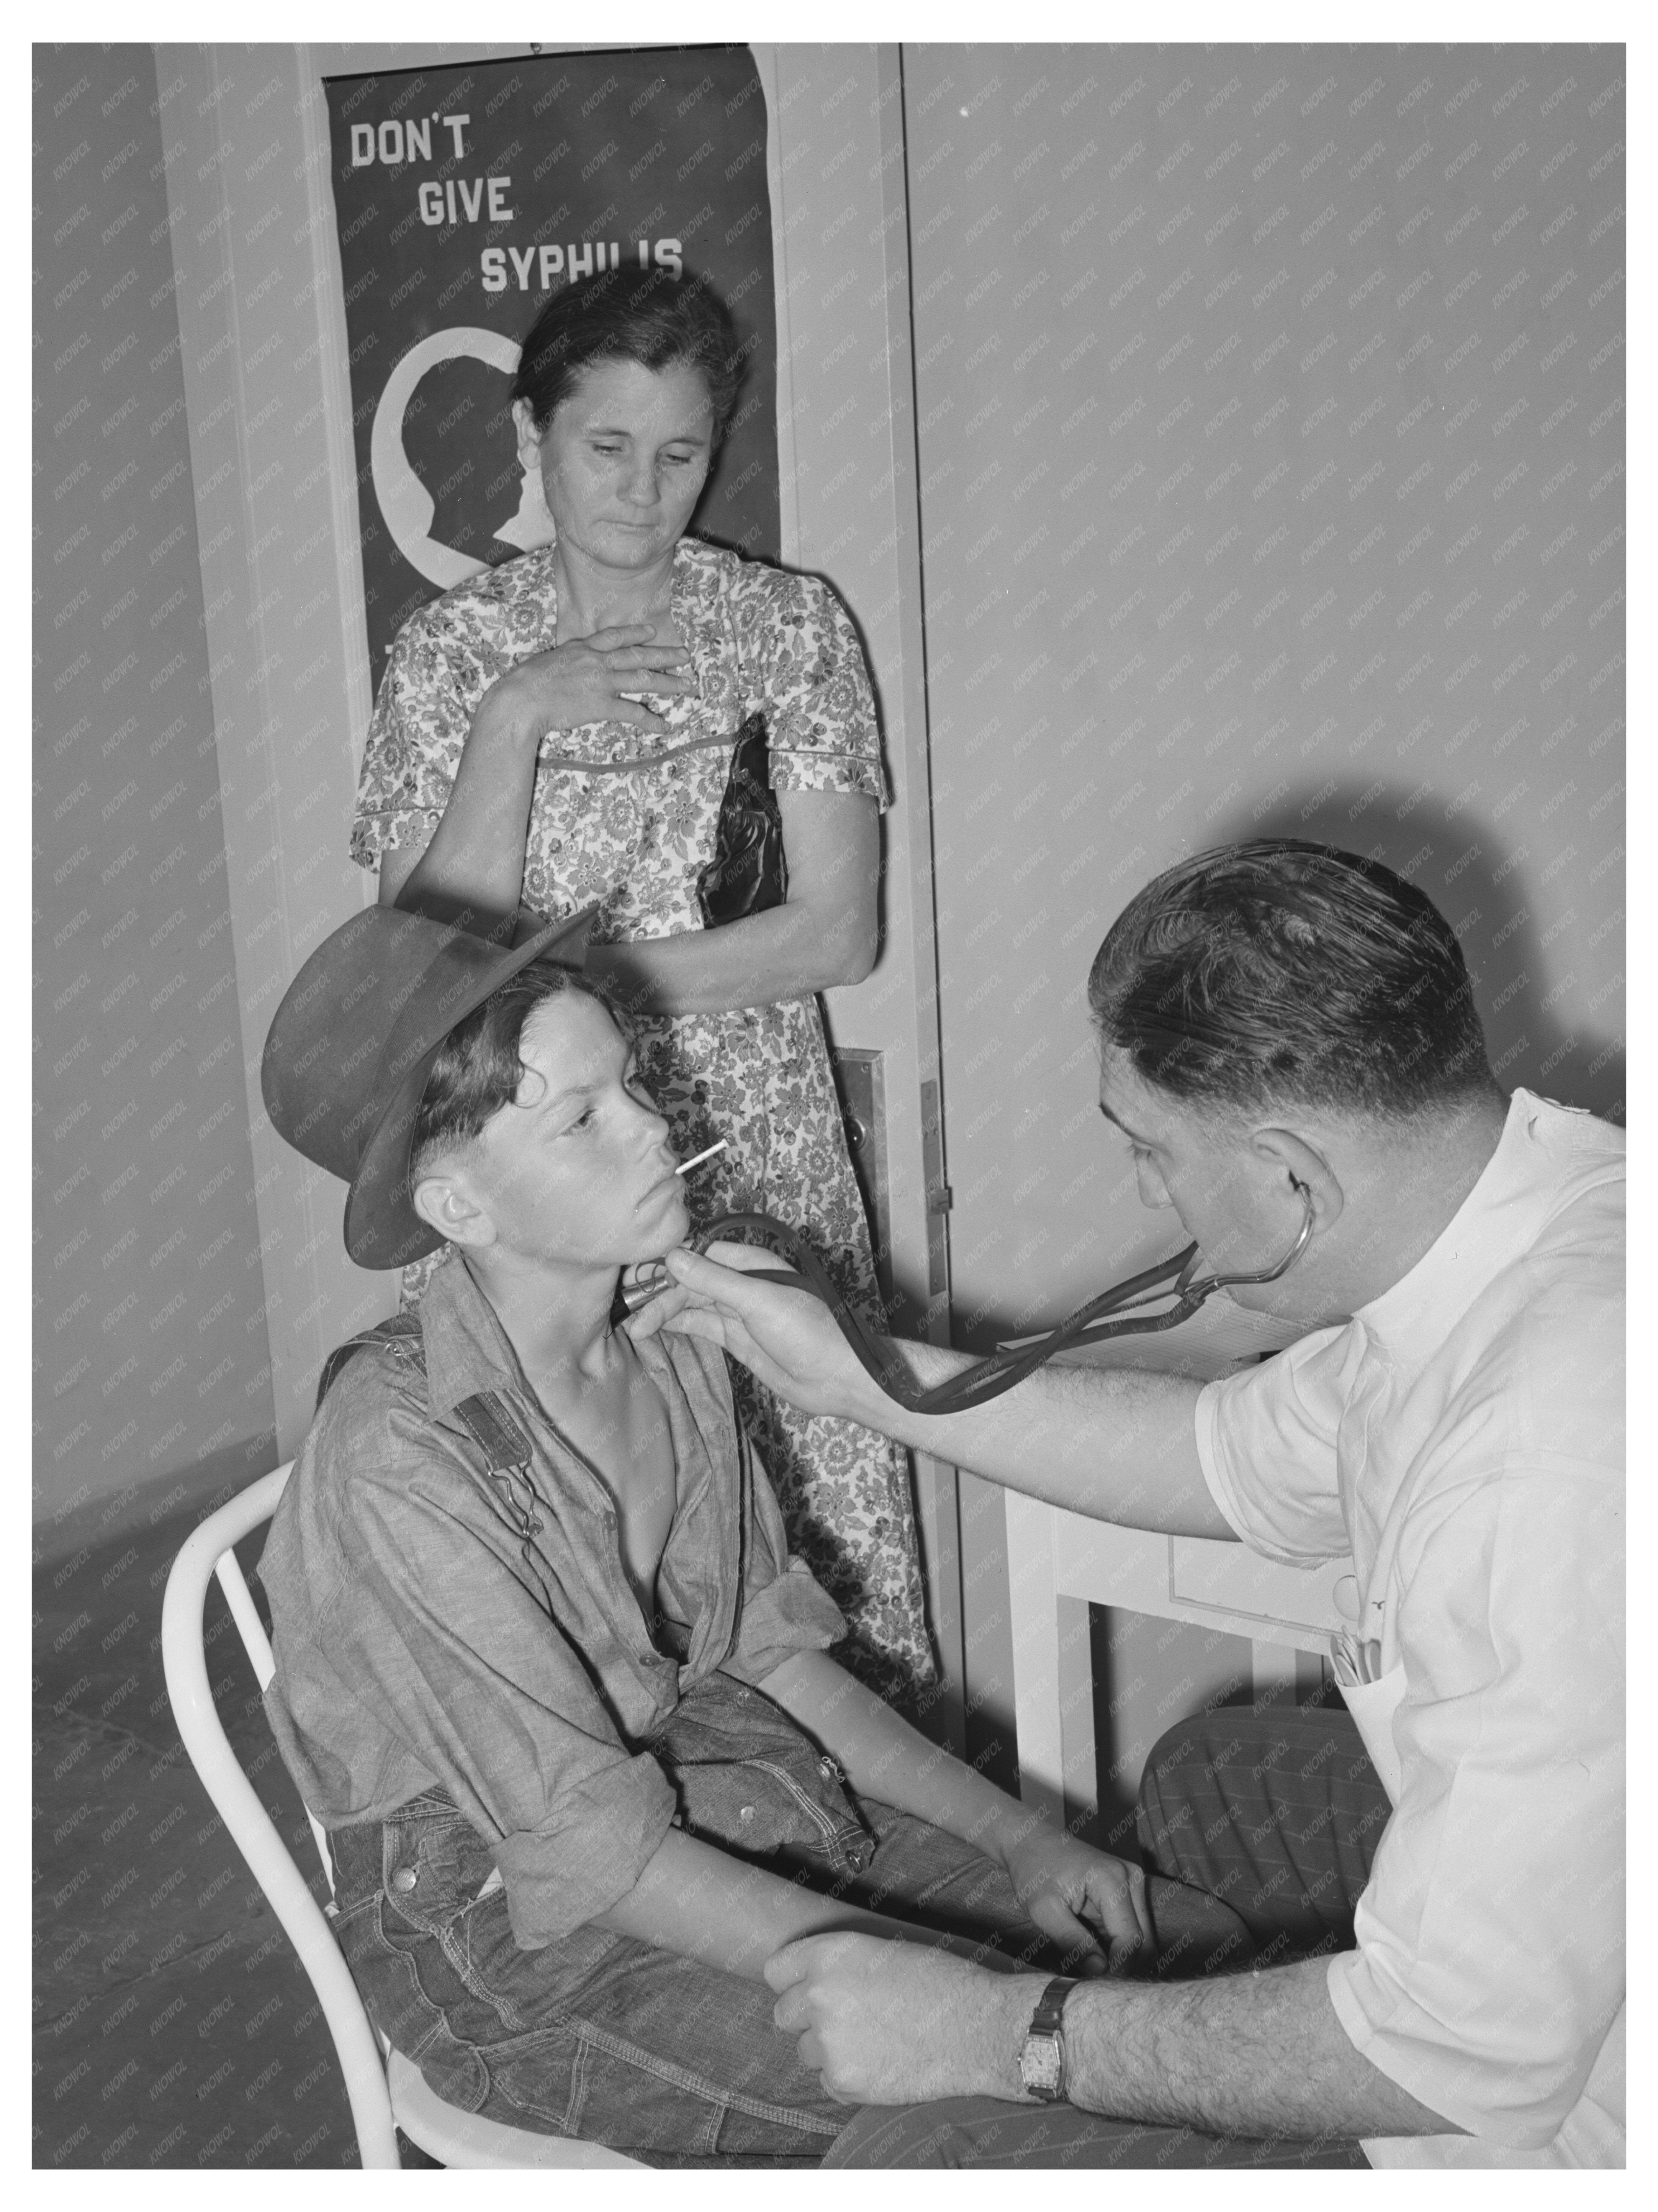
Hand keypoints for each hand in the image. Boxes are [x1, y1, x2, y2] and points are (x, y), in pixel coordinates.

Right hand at [487, 624, 696, 738]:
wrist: (521, 699)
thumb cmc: (524, 683)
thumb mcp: (543, 663)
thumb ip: (560, 662)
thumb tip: (553, 664)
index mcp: (582, 648)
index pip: (615, 637)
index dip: (636, 633)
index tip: (653, 632)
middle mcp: (597, 661)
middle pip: (638, 655)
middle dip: (665, 655)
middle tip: (686, 656)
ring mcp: (602, 682)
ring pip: (643, 680)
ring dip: (669, 683)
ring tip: (688, 686)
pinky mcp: (602, 705)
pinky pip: (633, 713)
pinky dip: (651, 720)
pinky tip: (665, 726)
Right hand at [627, 1242, 868, 1419]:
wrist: (837, 1379)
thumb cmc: (808, 1333)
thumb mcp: (758, 1302)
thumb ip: (714, 1281)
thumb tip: (672, 1257)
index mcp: (751, 1264)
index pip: (700, 1253)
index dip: (670, 1262)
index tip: (638, 1275)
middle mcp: (743, 1284)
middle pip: (692, 1281)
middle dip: (662, 1293)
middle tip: (632, 1312)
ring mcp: (739, 1312)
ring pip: (693, 1305)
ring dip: (665, 1313)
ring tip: (636, 1328)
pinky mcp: (737, 1339)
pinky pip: (701, 1325)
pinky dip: (678, 1326)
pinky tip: (655, 1330)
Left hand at [765, 1933, 1038, 2105]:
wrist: (979, 2028)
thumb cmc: (939, 1982)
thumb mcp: (882, 1950)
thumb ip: (838, 1965)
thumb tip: (809, 1982)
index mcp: (829, 1954)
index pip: (775, 1971)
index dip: (793, 1981)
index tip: (809, 1988)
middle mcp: (819, 1995)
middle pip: (783, 2014)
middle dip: (808, 2019)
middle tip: (848, 2019)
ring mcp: (829, 2042)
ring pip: (806, 2051)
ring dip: (829, 2049)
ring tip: (873, 2040)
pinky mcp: (844, 2081)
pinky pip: (828, 2081)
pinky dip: (848, 2077)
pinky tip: (882, 2063)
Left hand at [995, 1820, 1151, 1976]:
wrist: (1032, 1842)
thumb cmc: (1034, 1870)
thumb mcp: (1043, 1909)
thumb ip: (1072, 1941)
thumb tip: (1100, 1971)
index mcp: (1112, 1879)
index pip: (1130, 1938)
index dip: (1116, 1968)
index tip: (1094, 1982)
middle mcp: (1131, 1878)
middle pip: (1145, 1941)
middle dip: (1124, 1965)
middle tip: (1094, 1977)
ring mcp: (1133, 1882)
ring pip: (1143, 1937)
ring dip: (1123, 1957)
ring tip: (1092, 1963)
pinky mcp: (1129, 1889)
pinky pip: (1133, 1928)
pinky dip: (1119, 1945)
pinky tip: (1097, 1949)